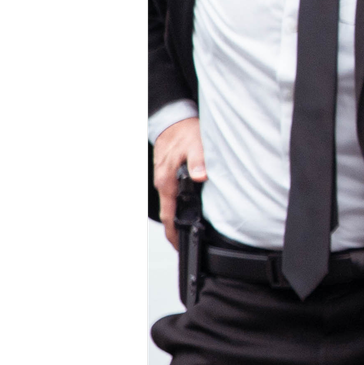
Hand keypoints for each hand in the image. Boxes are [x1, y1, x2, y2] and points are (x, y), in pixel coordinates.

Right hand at [155, 117, 205, 249]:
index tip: (179, 245)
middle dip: (175, 231)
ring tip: (186, 232)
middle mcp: (162, 182)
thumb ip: (199, 161)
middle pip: (168, 214)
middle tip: (184, 244)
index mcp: (166, 180)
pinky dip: (176, 206)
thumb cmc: (184, 131)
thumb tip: (201, 175)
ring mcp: (163, 179)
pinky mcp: (167, 175)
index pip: (168, 214)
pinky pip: (171, 196)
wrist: (172, 119)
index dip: (173, 233)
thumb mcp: (196, 144)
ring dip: (176, 219)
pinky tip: (186, 210)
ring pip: (169, 205)